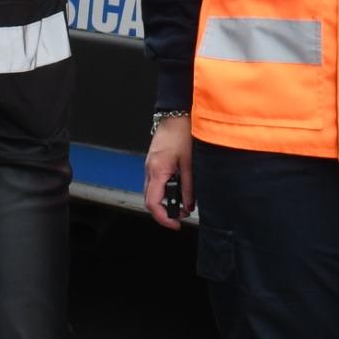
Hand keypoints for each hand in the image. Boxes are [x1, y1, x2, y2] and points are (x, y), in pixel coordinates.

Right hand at [144, 115, 193, 230]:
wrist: (176, 115)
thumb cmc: (181, 133)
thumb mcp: (189, 163)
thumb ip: (189, 186)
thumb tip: (189, 205)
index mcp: (157, 171)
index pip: (153, 204)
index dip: (164, 217)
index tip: (175, 224)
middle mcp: (150, 170)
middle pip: (150, 200)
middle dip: (165, 211)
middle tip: (182, 214)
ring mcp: (150, 165)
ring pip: (153, 191)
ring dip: (166, 199)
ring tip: (184, 200)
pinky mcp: (154, 161)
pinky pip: (156, 181)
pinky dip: (166, 189)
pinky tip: (179, 186)